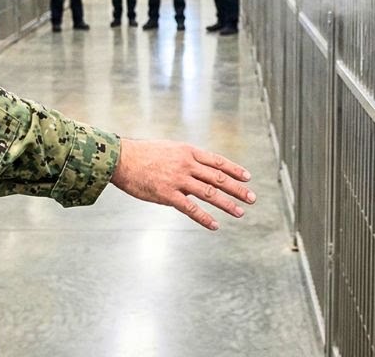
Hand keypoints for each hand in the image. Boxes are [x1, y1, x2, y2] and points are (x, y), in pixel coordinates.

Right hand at [111, 139, 255, 229]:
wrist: (121, 158)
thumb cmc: (143, 153)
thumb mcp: (169, 149)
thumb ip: (185, 159)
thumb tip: (198, 169)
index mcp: (188, 151)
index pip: (217, 161)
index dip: (234, 170)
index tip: (248, 177)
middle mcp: (186, 164)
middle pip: (218, 178)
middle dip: (237, 188)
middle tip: (252, 198)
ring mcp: (178, 179)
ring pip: (209, 193)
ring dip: (227, 204)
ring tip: (240, 212)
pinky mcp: (167, 194)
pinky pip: (190, 208)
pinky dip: (205, 218)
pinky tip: (215, 225)